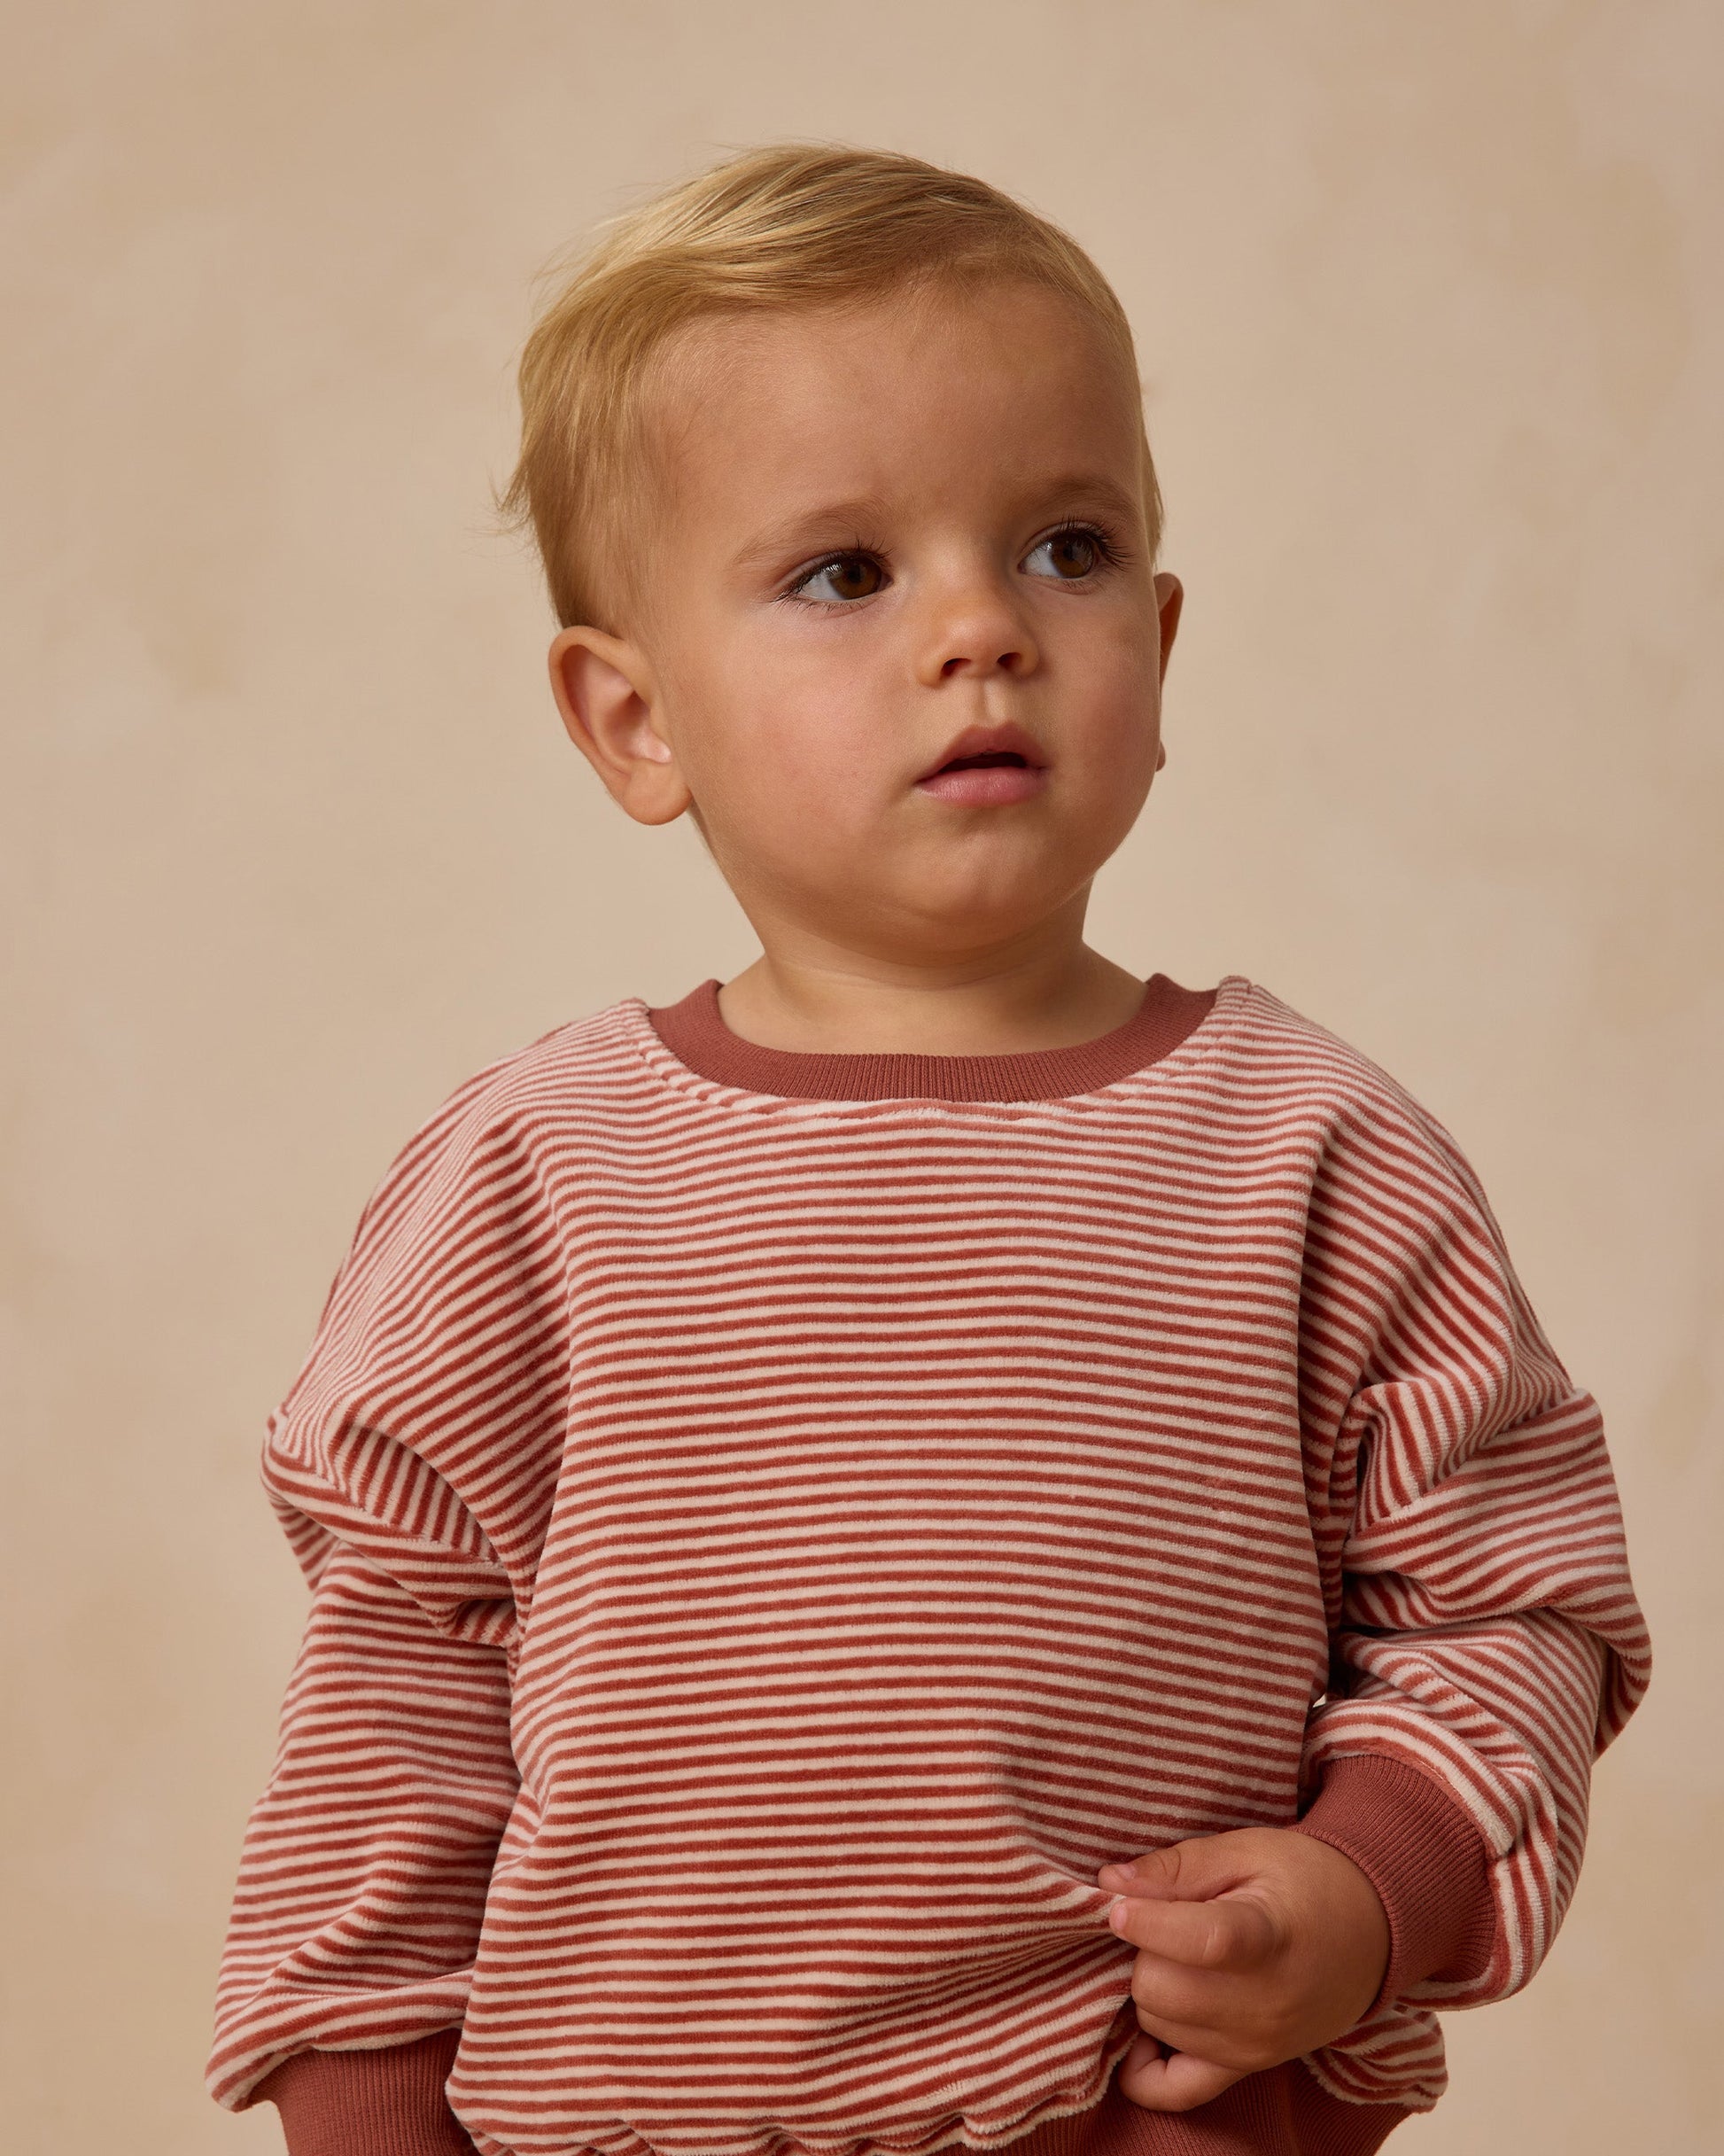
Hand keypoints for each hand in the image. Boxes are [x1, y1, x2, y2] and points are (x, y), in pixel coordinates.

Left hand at [1095, 1827, 1390, 2111]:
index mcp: (1268, 1939)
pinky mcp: (1248, 2068)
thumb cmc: (1305, 1879)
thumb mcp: (1247, 1849)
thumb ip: (1178, 1867)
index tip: (1117, 1904)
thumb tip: (1111, 1885)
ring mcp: (1257, 2047)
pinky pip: (1176, 2091)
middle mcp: (1265, 2005)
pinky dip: (1144, 2068)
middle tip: (1159, 1923)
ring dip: (1149, 1989)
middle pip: (1160, 1988)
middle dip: (1143, 1950)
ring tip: (1172, 1958)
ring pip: (1157, 2024)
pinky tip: (1142, 2033)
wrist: (1371, 1932)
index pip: (1200, 1942)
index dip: (1146, 1923)